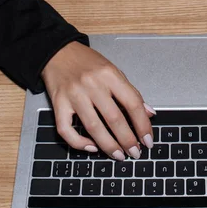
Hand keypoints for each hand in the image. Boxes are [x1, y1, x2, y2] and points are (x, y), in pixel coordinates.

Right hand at [41, 41, 155, 160]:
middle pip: (114, 118)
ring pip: (93, 127)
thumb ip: (129, 92)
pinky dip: (79, 143)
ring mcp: (74, 95)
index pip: (132, 102)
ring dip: (109, 146)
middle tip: (135, 153)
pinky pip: (67, 130)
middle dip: (128, 140)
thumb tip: (148, 114)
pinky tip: (92, 147)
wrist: (58, 52)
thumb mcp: (113, 70)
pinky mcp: (58, 104)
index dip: (143, 125)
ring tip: (119, 155)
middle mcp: (92, 84)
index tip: (148, 140)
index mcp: (109, 74)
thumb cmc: (87, 62)